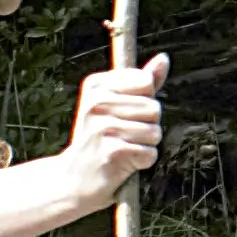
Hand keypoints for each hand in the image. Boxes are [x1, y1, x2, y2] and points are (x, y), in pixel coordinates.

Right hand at [65, 51, 169, 192]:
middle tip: (121, 135)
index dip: (143, 100)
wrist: (73, 178)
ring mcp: (103, 127)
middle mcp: (97, 103)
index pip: (146, 81)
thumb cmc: (99, 137)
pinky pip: (150, 153)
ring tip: (122, 147)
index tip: (122, 112)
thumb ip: (142, 81)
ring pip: (155, 131)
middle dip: (147, 125)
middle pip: (154, 107)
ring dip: (145, 144)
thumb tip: (163, 58)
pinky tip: (123, 163)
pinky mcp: (113, 151)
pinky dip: (142, 161)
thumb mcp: (115, 104)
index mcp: (95, 85)